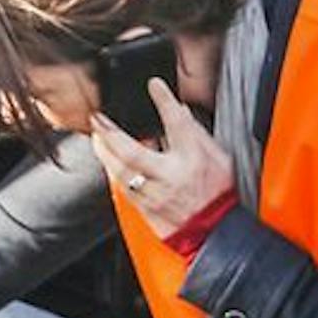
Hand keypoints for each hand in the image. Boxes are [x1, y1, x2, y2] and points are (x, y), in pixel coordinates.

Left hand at [88, 79, 235, 240]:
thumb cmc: (220, 195)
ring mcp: (156, 196)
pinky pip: (124, 190)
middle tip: (98, 119)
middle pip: (133, 152)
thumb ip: (198, 134)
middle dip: (111, 134)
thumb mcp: (220, 158)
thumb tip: (181, 111)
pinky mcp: (147, 210)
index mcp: (193, 160)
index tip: (154, 85)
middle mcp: (171, 177)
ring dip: (106, 154)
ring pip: (122, 173)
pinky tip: (110, 163)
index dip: (164, 101)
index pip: (177, 123)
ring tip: (97, 138)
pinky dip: (115, 174)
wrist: (216, 232)